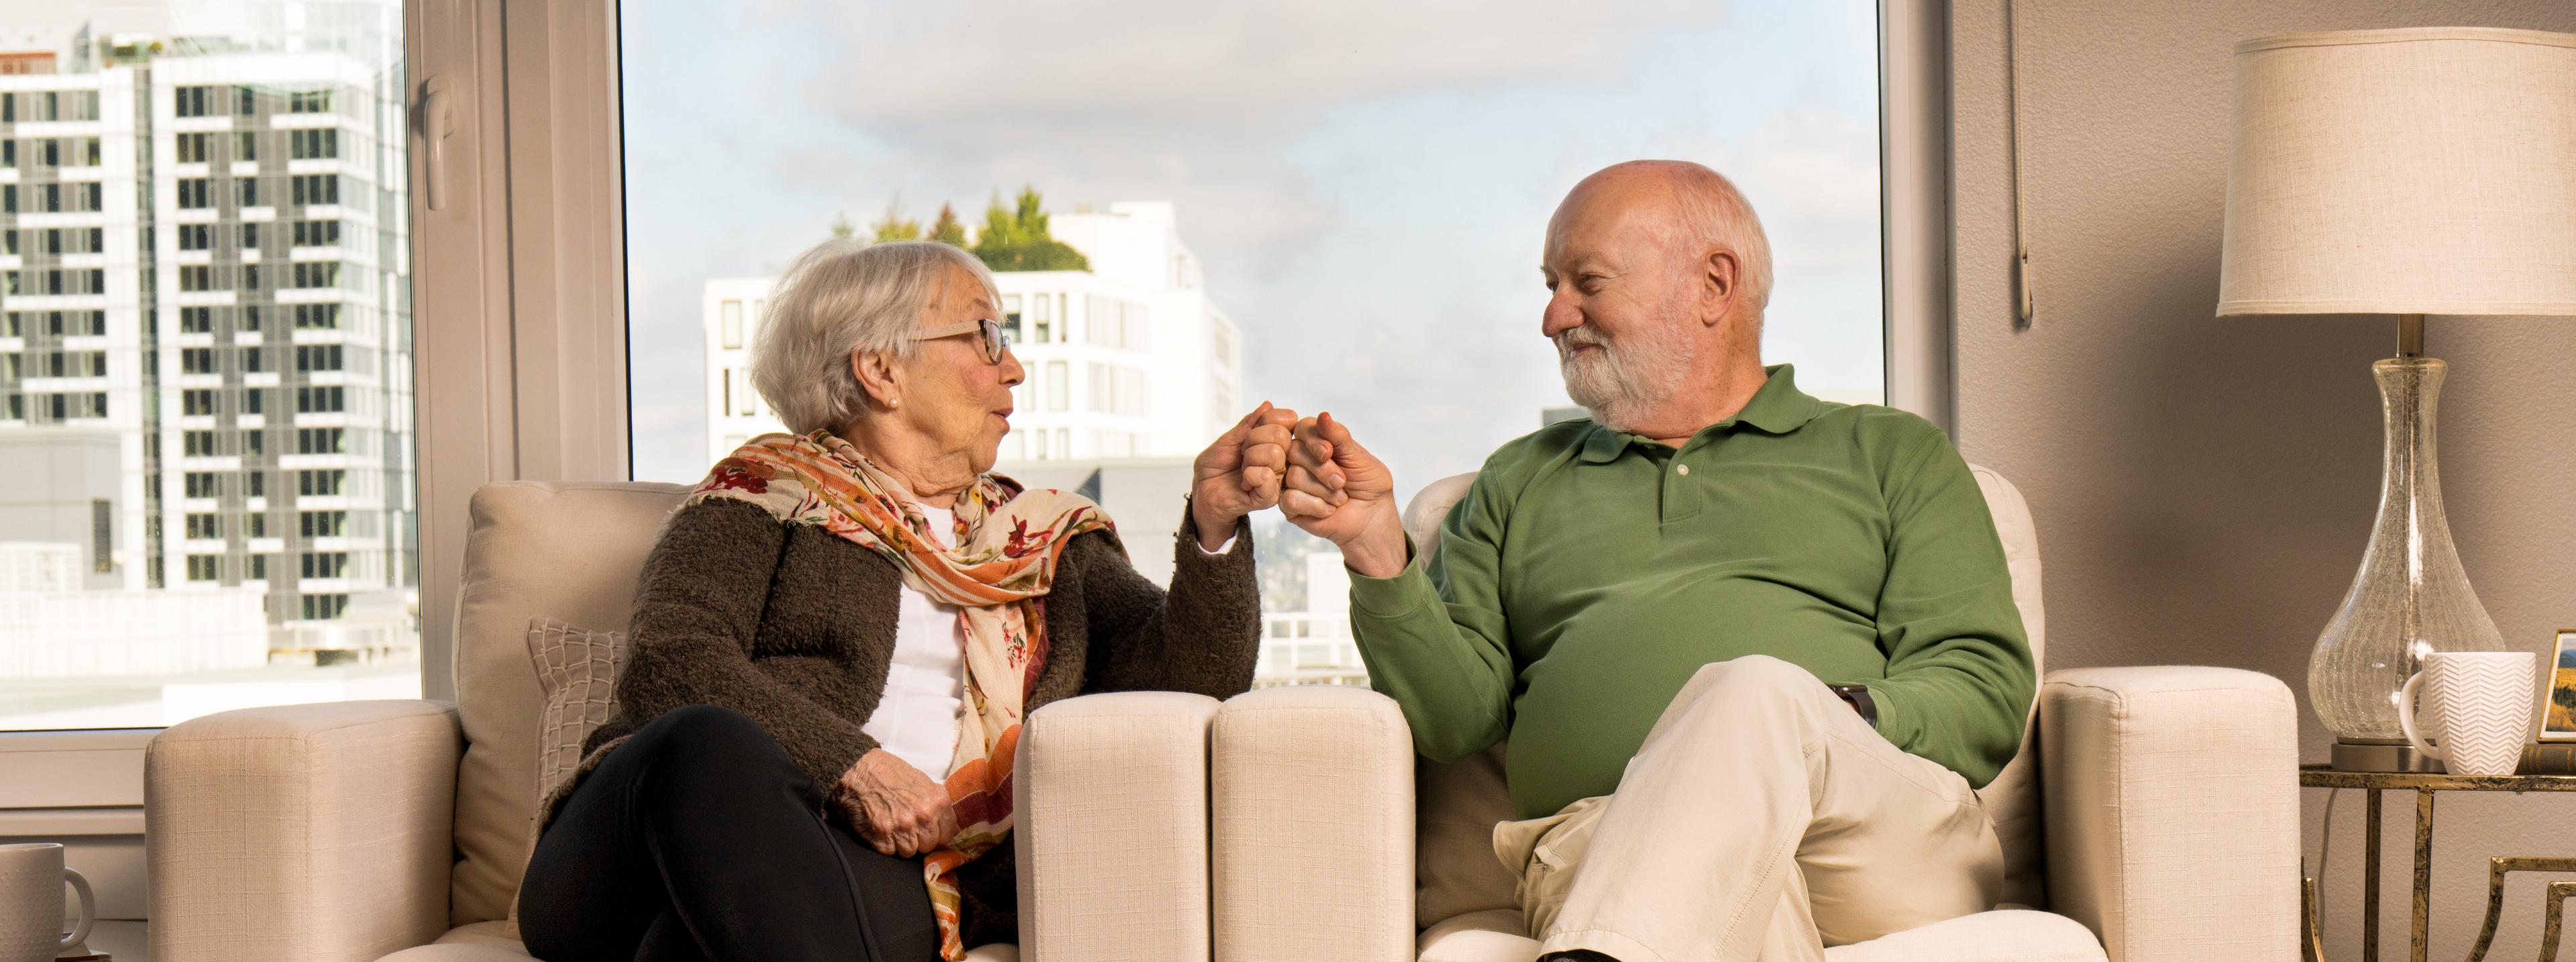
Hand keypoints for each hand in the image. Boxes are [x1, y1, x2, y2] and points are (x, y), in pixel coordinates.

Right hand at [835, 749, 958, 857]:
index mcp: (938, 801)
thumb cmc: (892, 774)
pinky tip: (881, 828)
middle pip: (929, 846)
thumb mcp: (923, 782)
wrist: (860, 770)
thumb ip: (939, 806)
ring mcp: (902, 827)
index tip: (928, 830)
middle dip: (919, 839)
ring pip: (910, 852)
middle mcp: (923, 815)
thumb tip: (953, 829)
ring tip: (893, 826)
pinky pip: (890, 852)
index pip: (948, 834)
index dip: (938, 834)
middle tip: (907, 826)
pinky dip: (885, 844)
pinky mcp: (882, 837)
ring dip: (901, 843)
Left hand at [1191, 402, 1297, 550]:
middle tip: (1242, 454)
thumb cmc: (1216, 467)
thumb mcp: (1229, 438)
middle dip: (1252, 439)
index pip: (1288, 418)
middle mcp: (1283, 458)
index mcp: (1276, 441)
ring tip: (1243, 470)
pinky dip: (1249, 475)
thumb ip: (1248, 423)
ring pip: (1274, 454)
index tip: (1247, 435)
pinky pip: (1267, 476)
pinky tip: (1244, 482)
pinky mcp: (1270, 496)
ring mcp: (1279, 478)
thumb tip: (1268, 405)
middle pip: (1281, 434)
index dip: (1266, 421)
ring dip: (1249, 459)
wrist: (1203, 492)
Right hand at [1280, 412, 1406, 577]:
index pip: (1302, 428)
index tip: (1330, 452)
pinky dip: (1315, 506)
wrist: (1372, 517)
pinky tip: (1329, 510)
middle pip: (1294, 452)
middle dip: (1322, 469)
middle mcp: (1300, 459)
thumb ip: (1339, 437)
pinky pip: (1290, 499)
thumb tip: (1323, 415)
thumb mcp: (1358, 456)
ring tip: (1340, 497)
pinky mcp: (1289, 505)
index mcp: (1316, 442)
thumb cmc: (1368, 484)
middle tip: (1342, 481)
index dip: (1314, 440)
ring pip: (1294, 476)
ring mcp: (1292, 481)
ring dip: (1324, 490)